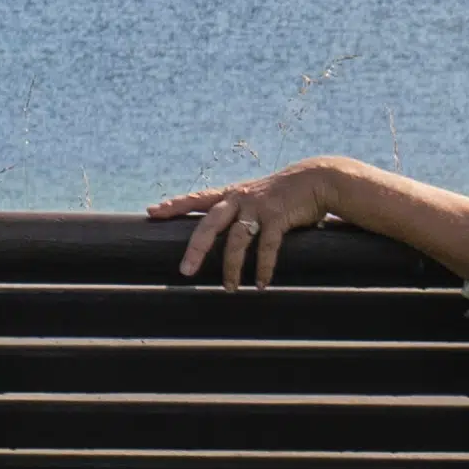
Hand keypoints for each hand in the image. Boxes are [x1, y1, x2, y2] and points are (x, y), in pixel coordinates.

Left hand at [152, 156, 371, 287]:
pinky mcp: (278, 217)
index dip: (175, 205)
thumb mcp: (254, 197)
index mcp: (230, 194)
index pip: (197, 199)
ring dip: (232, 268)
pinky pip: (267, 247)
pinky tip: (260, 284)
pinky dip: (262, 268)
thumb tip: (220, 234)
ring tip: (229, 288)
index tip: (152, 212)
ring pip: (237, 241)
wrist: (316, 180)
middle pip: (209, 225)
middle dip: (196, 249)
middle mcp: (239, 199)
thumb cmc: (282, 194)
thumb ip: (238, 211)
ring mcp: (258, 207)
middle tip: (185, 271)